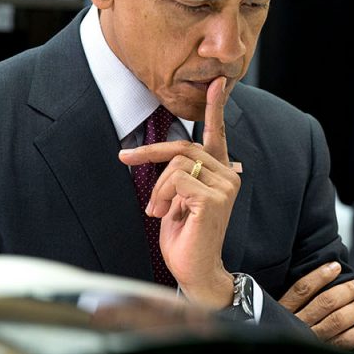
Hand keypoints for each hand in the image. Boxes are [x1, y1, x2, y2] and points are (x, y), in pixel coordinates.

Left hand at [119, 77, 239, 307]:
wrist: (196, 271)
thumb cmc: (186, 238)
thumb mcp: (178, 199)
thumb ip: (180, 176)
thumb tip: (168, 160)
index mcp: (222, 172)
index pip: (217, 134)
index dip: (216, 107)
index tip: (219, 82)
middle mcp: (229, 175)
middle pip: (184, 146)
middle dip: (149, 152)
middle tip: (124, 157)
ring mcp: (225, 186)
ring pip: (177, 164)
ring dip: (157, 187)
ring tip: (158, 210)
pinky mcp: (214, 198)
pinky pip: (177, 180)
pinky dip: (162, 196)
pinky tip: (166, 214)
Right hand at [279, 261, 353, 349]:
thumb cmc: (279, 328)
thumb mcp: (276, 311)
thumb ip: (293, 298)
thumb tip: (323, 273)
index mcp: (283, 311)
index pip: (302, 289)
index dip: (320, 276)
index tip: (335, 266)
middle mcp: (295, 325)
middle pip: (324, 303)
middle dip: (346, 291)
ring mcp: (308, 340)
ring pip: (335, 321)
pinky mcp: (319, 353)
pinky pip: (341, 344)